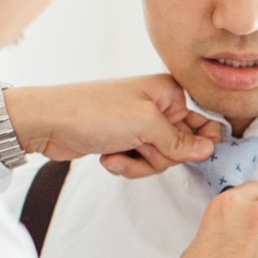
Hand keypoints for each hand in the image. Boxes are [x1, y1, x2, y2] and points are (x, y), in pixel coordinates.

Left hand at [3, 76, 223, 177]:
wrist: (48, 123)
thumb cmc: (94, 112)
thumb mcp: (146, 125)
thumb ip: (180, 141)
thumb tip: (209, 150)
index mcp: (170, 93)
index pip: (206, 122)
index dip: (201, 143)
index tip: (190, 155)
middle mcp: (158, 107)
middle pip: (183, 146)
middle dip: (162, 156)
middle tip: (141, 148)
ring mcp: (140, 125)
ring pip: (161, 158)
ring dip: (140, 163)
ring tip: (117, 153)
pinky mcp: (125, 140)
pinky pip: (141, 161)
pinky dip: (127, 164)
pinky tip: (108, 156)